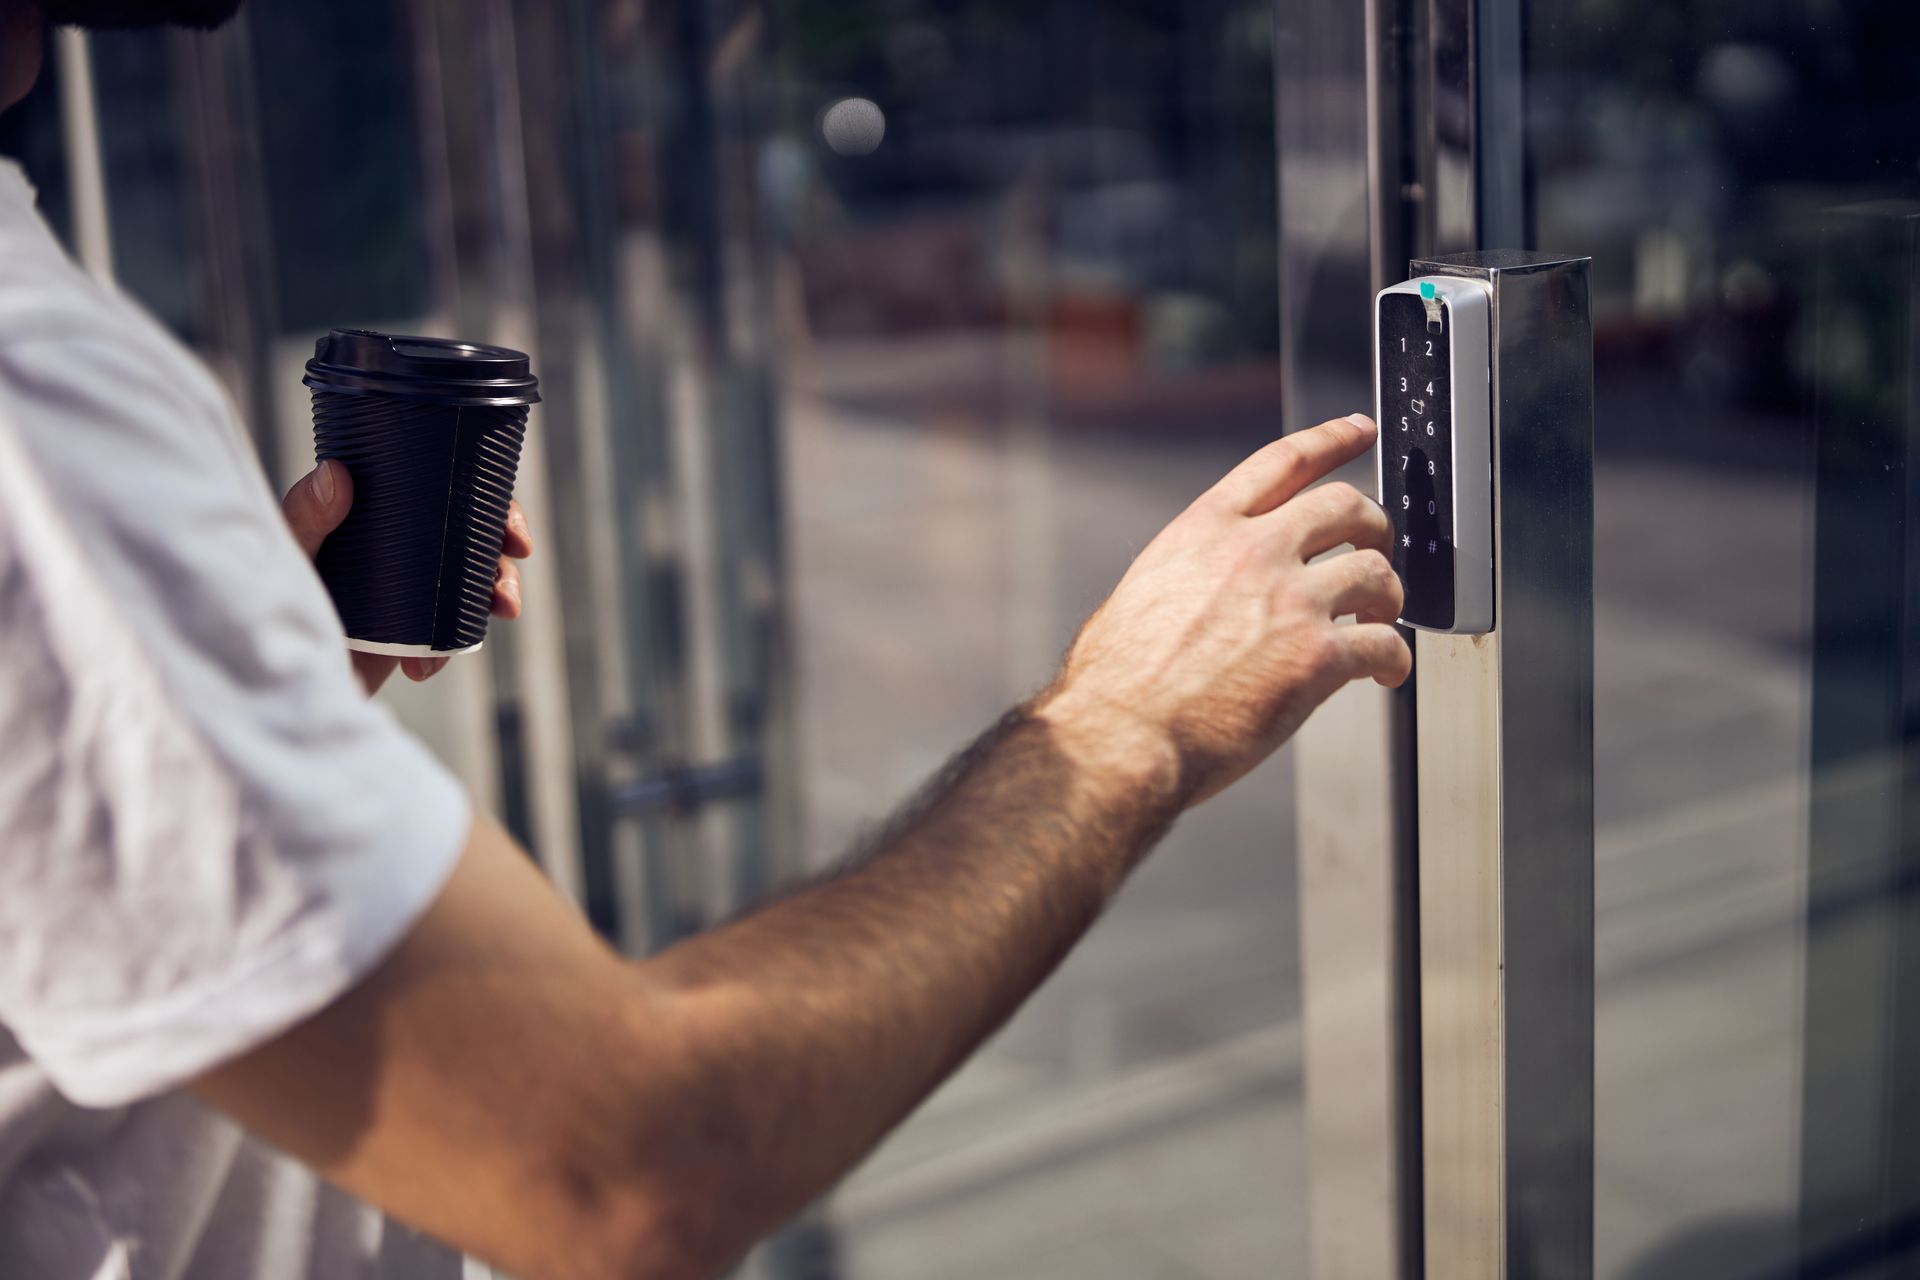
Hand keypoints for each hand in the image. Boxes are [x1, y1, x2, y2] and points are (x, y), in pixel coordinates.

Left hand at [281, 459, 533, 695]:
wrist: (265, 680)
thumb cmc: (261, 604)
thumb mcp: (286, 552)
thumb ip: (306, 517)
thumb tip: (338, 472)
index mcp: (377, 515)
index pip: (445, 493)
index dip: (490, 507)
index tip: (513, 533)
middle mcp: (398, 549)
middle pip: (470, 542)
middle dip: (501, 566)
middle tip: (506, 594)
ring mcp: (404, 594)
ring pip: (467, 588)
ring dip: (490, 601)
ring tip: (491, 621)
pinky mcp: (401, 637)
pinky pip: (443, 637)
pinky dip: (448, 651)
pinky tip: (425, 667)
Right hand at [1038, 413, 1408, 807]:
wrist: (1120, 735)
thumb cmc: (1115, 682)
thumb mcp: (1142, 591)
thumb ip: (1187, 570)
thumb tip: (1202, 586)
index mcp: (1205, 530)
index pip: (1283, 462)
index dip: (1332, 439)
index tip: (1359, 431)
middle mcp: (1253, 552)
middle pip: (1346, 506)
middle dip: (1374, 526)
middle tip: (1376, 549)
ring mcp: (1290, 602)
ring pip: (1377, 572)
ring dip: (1389, 596)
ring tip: (1382, 621)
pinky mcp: (1316, 657)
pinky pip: (1385, 645)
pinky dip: (1394, 660)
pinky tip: (1384, 673)